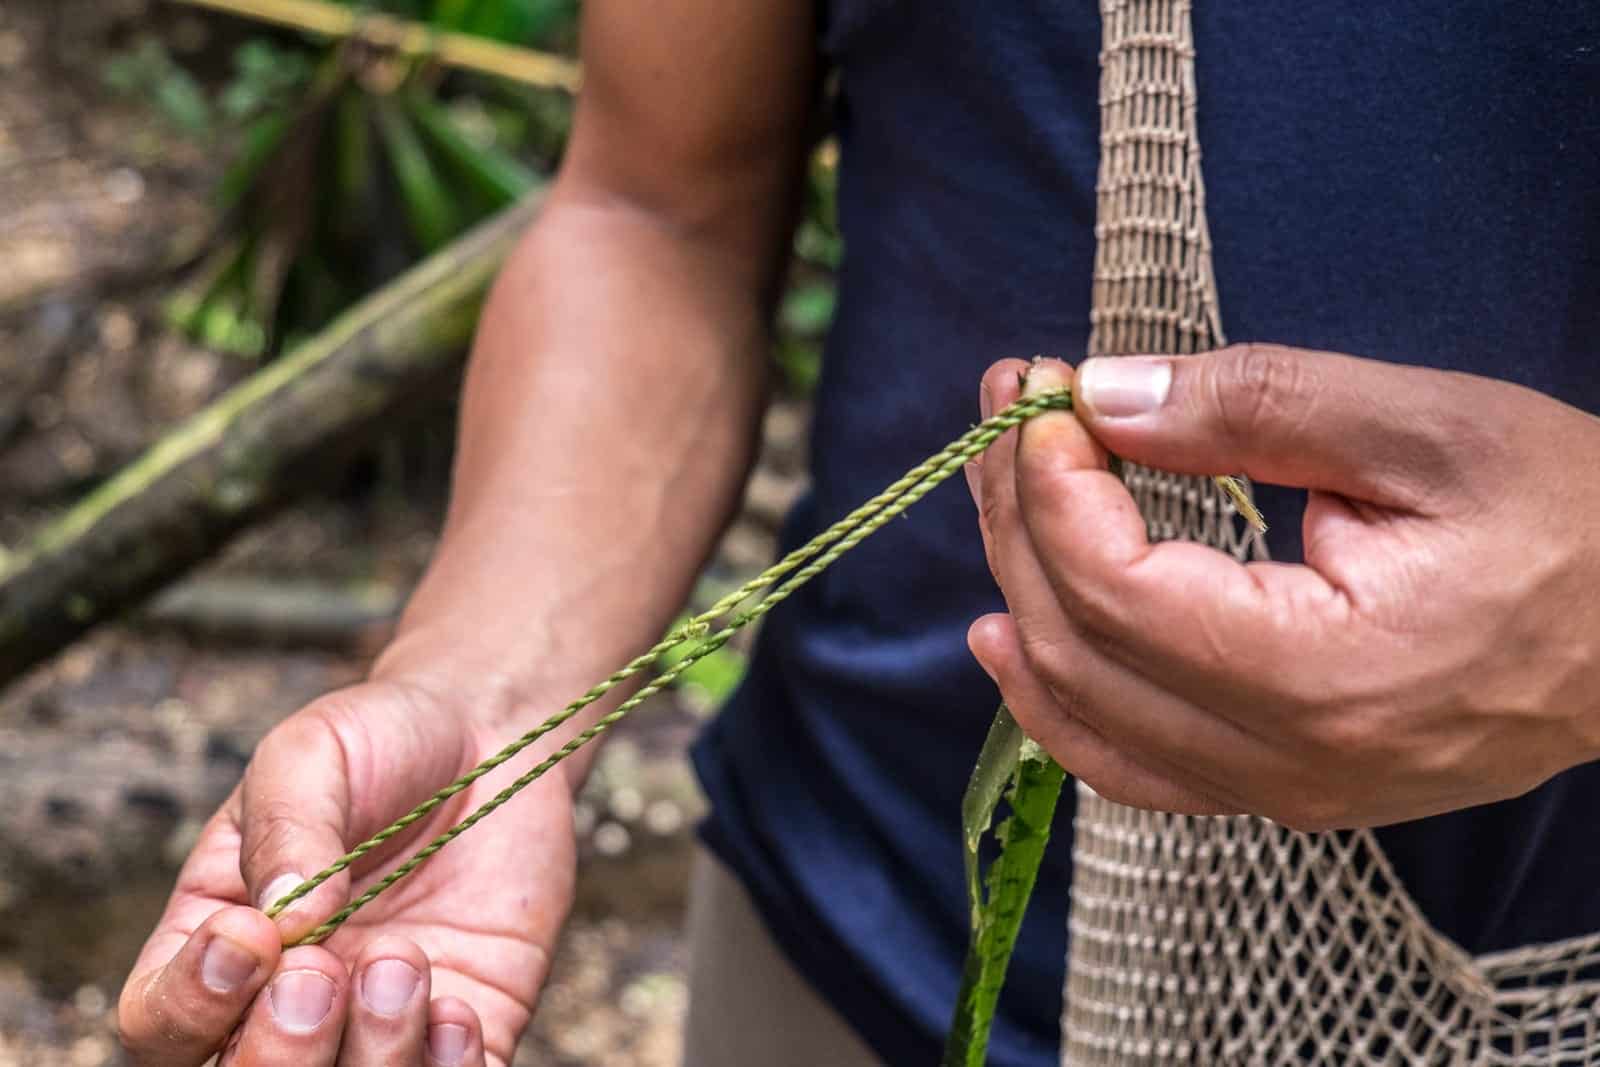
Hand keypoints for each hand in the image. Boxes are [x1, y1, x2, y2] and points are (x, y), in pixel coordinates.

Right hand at [117, 673, 576, 1065]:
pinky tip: (458, 1010)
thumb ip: (290, 826)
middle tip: (323, 970)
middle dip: (278, 1053)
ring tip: (405, 963)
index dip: (193, 1002)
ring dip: (372, 1056)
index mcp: (218, 942)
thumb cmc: (382, 742)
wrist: (494, 737)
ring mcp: (374, 1027)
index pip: (161, 1020)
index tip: (252, 934)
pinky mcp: (467, 1031)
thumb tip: (288, 918)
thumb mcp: (312, 755)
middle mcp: (287, 1003)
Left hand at [967, 346, 1599, 830]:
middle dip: (1019, 513)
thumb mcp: (1425, 430)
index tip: (1038, 393)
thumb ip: (1253, 407)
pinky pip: (1130, 764)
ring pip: (1084, 710)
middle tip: (1010, 407)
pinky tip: (1010, 634)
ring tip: (1002, 484)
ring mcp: (1282, 793)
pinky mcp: (1285, 790)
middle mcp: (1286, 762)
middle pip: (1078, 643)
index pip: (1114, 585)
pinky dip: (1056, 696)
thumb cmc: (1576, 520)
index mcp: (1322, 674)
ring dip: (1022, 587)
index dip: (1049, 482)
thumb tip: (1103, 394)